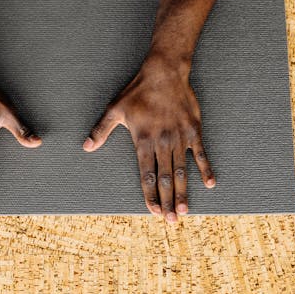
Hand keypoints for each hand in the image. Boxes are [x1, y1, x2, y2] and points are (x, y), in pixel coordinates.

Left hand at [82, 55, 215, 221]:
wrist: (165, 72)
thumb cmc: (138, 91)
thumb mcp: (115, 109)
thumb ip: (101, 130)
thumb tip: (85, 147)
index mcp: (143, 141)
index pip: (146, 175)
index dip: (149, 195)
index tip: (152, 211)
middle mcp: (162, 143)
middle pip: (165, 178)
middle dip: (168, 201)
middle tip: (171, 220)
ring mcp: (180, 138)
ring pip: (182, 170)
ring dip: (184, 192)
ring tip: (185, 210)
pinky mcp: (193, 130)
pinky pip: (200, 153)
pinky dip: (205, 168)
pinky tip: (209, 183)